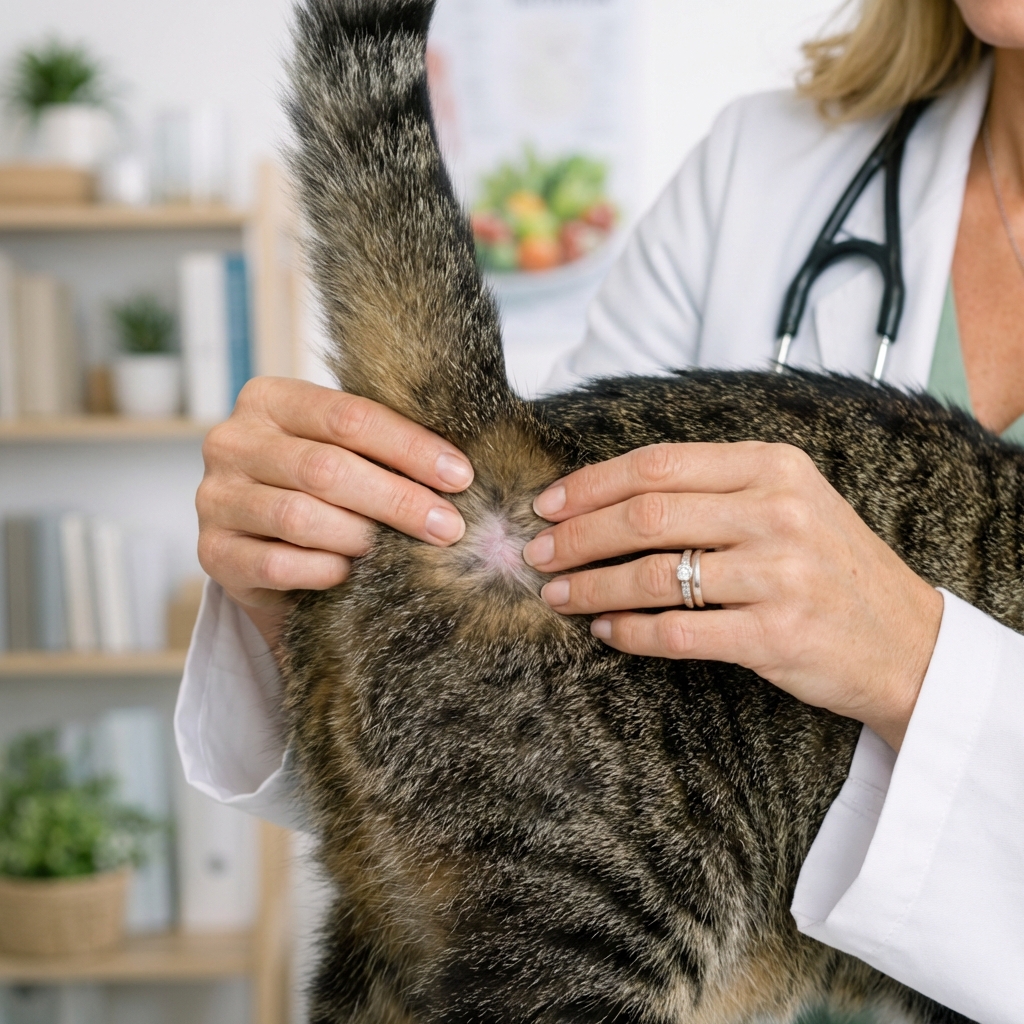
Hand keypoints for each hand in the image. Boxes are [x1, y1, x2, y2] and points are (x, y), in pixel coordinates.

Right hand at [197, 377, 473, 646]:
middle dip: (398, 499)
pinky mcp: (213, 552)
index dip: (410, 447)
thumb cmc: (321, 488)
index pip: (348, 416)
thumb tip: (458, 470)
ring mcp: (215, 498)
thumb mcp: (345, 451)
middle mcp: (232, 442)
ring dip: (360, 537)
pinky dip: (323, 570)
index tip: (460, 476)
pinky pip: (276, 564)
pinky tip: (349, 573)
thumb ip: (383, 445)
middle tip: (448, 526)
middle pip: (327, 468)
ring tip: (397, 551)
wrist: (263, 544)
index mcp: (269, 399)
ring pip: (300, 516)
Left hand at [522, 442, 942, 750]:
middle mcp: (777, 511)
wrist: (908, 641)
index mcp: (773, 467)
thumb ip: (714, 489)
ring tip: (556, 595)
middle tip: (537, 555)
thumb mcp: (790, 501)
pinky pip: (677, 630)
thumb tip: (610, 498)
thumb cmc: (833, 567)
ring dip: (591, 587)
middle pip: (645, 514)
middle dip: (576, 535)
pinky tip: (605, 631)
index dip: (590, 484)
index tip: (547, 505)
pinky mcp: (775, 634)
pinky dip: (629, 632)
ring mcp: (779, 573)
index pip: (657, 463)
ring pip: (653, 574)